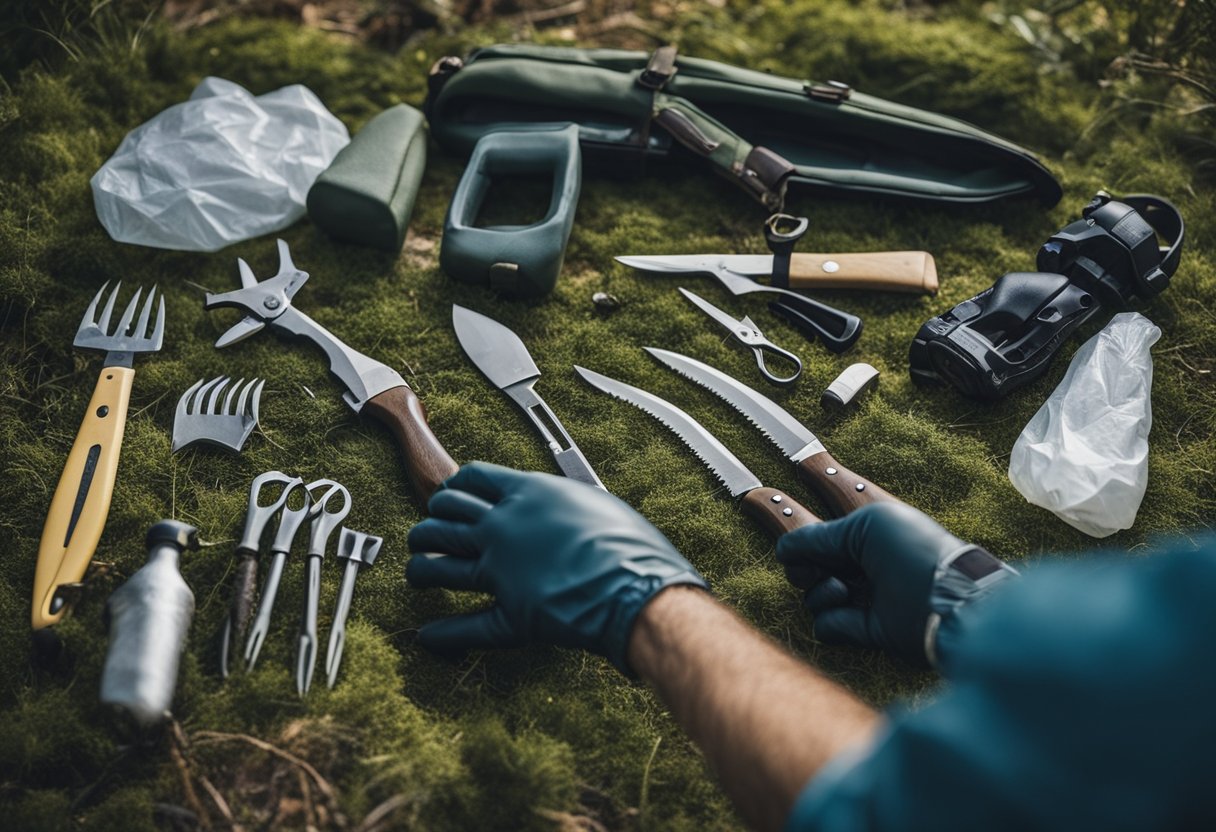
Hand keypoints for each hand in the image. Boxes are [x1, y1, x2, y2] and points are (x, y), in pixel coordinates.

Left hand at [406, 462, 707, 672]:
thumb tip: (554, 507)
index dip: (454, 488)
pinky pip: (464, 626)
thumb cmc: (632, 547)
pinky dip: (442, 634)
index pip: (471, 479)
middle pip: (443, 518)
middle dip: (429, 525)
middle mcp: (504, 527)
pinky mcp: (508, 616)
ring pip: (438, 566)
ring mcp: (500, 572)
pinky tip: (428, 636)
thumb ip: (562, 503)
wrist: (642, 593)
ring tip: (417, 575)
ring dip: (420, 570)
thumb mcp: (595, 503)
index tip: (450, 497)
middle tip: (428, 535)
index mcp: (528, 494)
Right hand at [776, 503, 1015, 667]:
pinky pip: (827, 626)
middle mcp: (863, 569)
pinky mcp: (866, 630)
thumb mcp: (865, 528)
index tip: (798, 551)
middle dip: (806, 570)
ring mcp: (864, 600)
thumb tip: (783, 549)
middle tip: (815, 571)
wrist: (949, 601)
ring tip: (843, 590)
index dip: (804, 546)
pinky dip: (830, 620)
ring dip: (820, 594)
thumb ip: (820, 536)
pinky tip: (845, 611)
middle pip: (811, 571)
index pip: (818, 542)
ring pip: (815, 598)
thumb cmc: (913, 552)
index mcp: (867, 539)